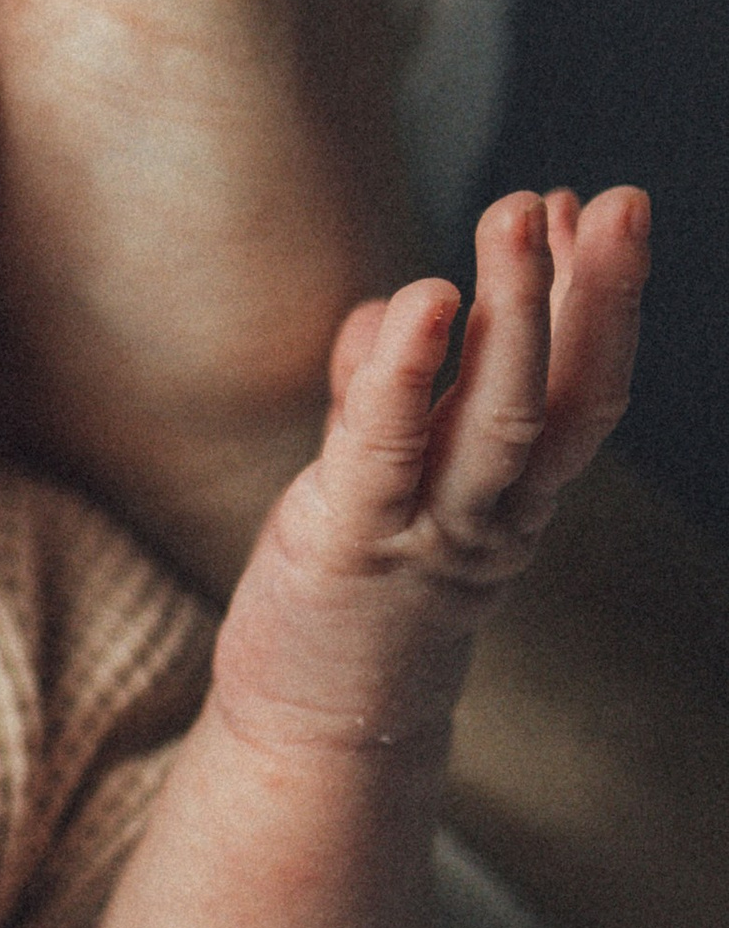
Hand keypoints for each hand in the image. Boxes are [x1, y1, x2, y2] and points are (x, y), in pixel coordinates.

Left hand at [212, 185, 649, 752]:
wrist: (314, 727)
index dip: (595, 298)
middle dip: (594, 291)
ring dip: (518, 308)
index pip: (576, 387)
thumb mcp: (386, 477)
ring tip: (520, 212)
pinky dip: (407, 368)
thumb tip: (407, 309)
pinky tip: (424, 299)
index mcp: (513, 493)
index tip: (591, 209)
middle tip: (614, 200)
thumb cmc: (353, 591)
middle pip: (567, 395)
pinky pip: (387, 445)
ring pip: (497, 414)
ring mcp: (430, 529)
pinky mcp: (354, 540)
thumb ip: (395, 395)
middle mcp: (494, 512)